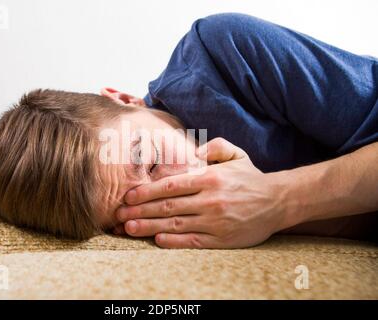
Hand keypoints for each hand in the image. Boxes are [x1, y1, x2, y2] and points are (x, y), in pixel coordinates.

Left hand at [113, 137, 286, 248]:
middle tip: (119, 216)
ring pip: (175, 224)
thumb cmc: (251, 178)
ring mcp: (215, 221)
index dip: (146, 191)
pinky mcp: (221, 239)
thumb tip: (194, 151)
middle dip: (140, 211)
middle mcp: (210, 200)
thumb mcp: (235, 154)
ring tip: (129, 228)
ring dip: (148, 227)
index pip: (171, 185)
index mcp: (210, 178)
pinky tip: (156, 240)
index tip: (128, 196)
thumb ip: (214, 147)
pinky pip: (191, 241)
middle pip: (167, 206)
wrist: (278, 202)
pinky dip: (172, 242)